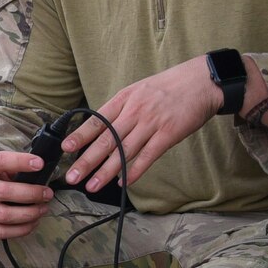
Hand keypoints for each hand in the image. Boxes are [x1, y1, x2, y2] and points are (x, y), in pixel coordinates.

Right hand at [0, 150, 57, 238]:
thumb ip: (13, 166)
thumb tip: (39, 173)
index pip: (0, 161)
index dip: (21, 162)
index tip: (40, 164)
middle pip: (5, 192)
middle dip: (31, 194)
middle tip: (47, 194)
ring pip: (5, 215)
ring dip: (29, 214)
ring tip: (42, 209)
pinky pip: (2, 232)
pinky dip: (22, 229)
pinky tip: (33, 222)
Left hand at [61, 56, 233, 191]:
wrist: (201, 81)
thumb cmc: (168, 87)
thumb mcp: (138, 90)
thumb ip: (121, 109)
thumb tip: (101, 128)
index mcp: (124, 99)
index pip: (97, 121)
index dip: (80, 136)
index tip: (65, 149)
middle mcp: (134, 111)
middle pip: (106, 140)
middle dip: (86, 160)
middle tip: (71, 177)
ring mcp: (151, 123)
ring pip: (124, 151)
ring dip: (106, 171)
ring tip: (92, 186)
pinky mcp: (169, 134)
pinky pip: (148, 155)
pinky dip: (135, 170)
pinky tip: (124, 182)